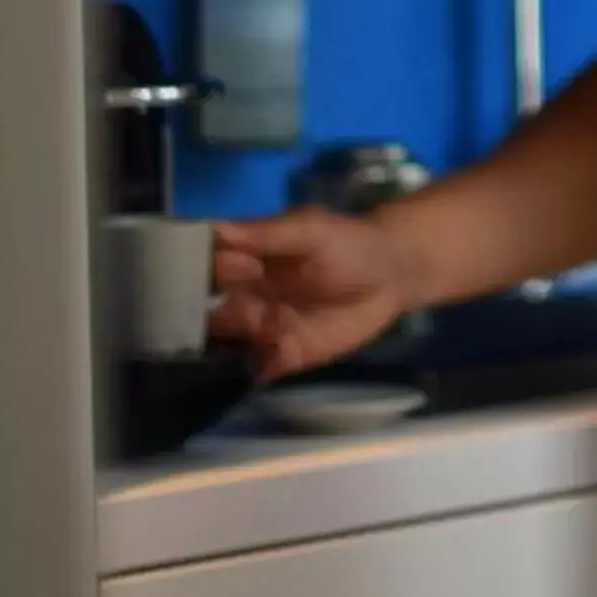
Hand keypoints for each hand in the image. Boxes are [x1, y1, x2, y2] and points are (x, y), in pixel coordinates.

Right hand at [211, 209, 419, 381]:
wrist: (391, 274)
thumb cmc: (348, 243)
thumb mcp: (310, 231)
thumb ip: (266, 233)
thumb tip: (214, 228)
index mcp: (242, 262)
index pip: (205, 271)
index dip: (209, 273)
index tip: (239, 270)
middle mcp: (242, 297)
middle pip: (209, 313)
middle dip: (221, 316)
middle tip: (251, 312)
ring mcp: (261, 329)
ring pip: (229, 344)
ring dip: (240, 342)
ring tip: (272, 330)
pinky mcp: (284, 355)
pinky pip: (259, 367)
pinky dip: (262, 366)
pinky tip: (279, 355)